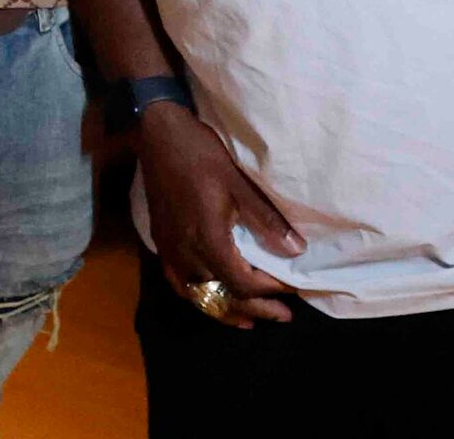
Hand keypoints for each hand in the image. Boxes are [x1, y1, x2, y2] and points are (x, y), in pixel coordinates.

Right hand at [136, 104, 303, 328]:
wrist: (158, 133)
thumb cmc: (201, 154)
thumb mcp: (238, 183)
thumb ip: (265, 221)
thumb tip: (295, 251)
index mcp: (207, 238)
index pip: (242, 282)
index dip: (270, 290)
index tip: (293, 287)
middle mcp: (185, 251)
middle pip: (222, 296)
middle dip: (255, 309)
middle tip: (284, 316)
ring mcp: (170, 248)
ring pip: (197, 295)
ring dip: (225, 310)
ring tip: (249, 320)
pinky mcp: (161, 241)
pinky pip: (179, 282)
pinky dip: (197, 296)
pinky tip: (209, 297)